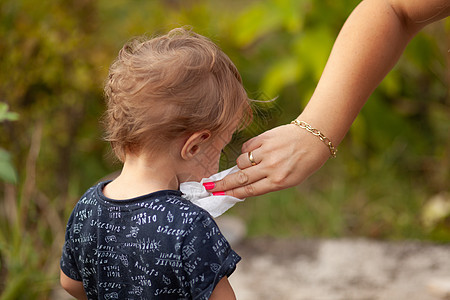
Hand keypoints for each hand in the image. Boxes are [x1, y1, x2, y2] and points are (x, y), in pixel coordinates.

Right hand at [210, 123, 331, 197]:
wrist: (314, 138)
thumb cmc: (302, 162)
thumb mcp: (289, 180)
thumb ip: (267, 183)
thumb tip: (242, 185)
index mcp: (278, 181)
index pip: (249, 190)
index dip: (232, 193)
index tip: (219, 195)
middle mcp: (271, 167)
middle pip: (240, 178)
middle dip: (222, 184)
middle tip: (209, 186)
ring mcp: (267, 152)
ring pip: (241, 161)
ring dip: (241, 164)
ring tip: (251, 163)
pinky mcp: (264, 138)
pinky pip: (246, 147)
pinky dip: (247, 151)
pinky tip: (257, 151)